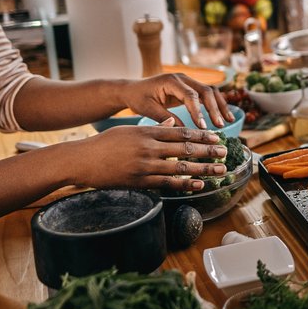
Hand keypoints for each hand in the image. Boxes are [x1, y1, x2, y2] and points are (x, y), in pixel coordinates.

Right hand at [67, 120, 231, 193]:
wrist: (82, 160)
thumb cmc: (105, 144)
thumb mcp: (130, 130)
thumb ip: (153, 128)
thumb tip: (172, 123)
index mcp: (148, 132)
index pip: (181, 132)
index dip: (201, 135)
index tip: (216, 137)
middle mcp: (150, 147)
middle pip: (186, 148)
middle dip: (208, 150)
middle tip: (225, 152)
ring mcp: (146, 165)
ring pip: (181, 166)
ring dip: (204, 168)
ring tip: (220, 170)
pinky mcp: (140, 181)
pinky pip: (168, 183)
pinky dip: (186, 184)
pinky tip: (200, 184)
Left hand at [116, 73, 232, 128]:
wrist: (132, 89)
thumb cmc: (138, 98)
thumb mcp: (148, 110)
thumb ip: (166, 119)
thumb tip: (184, 132)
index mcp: (171, 81)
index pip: (190, 95)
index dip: (198, 111)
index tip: (202, 127)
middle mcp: (182, 78)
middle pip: (205, 91)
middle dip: (214, 109)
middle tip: (219, 125)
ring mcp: (188, 81)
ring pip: (210, 91)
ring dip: (220, 105)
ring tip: (228, 121)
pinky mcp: (190, 87)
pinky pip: (207, 94)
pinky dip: (216, 104)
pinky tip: (223, 116)